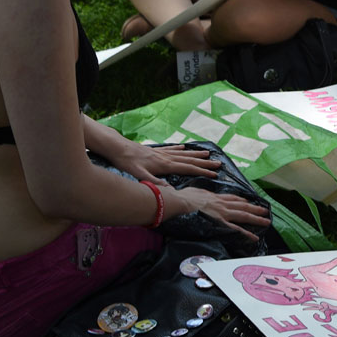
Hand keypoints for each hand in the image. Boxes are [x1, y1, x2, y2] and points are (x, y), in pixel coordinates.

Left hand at [99, 141, 222, 184]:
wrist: (118, 147)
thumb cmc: (127, 162)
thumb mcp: (139, 175)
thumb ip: (154, 182)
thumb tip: (169, 189)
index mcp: (165, 165)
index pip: (187, 169)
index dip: (202, 171)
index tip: (214, 174)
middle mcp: (166, 157)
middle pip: (189, 160)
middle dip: (205, 163)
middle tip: (218, 163)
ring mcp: (162, 153)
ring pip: (183, 154)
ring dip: (196, 154)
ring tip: (207, 153)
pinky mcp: (156, 151)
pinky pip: (172, 149)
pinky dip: (180, 149)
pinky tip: (185, 147)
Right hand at [173, 187, 270, 241]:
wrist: (180, 202)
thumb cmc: (182, 197)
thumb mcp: (192, 191)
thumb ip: (196, 193)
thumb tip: (193, 193)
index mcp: (214, 197)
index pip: (231, 198)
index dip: (241, 200)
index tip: (248, 202)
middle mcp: (222, 204)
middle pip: (242, 206)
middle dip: (254, 208)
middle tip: (265, 210)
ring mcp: (223, 213)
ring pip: (244, 215)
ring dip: (256, 219)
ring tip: (267, 221)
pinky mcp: (221, 222)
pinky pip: (236, 229)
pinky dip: (246, 234)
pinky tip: (255, 237)